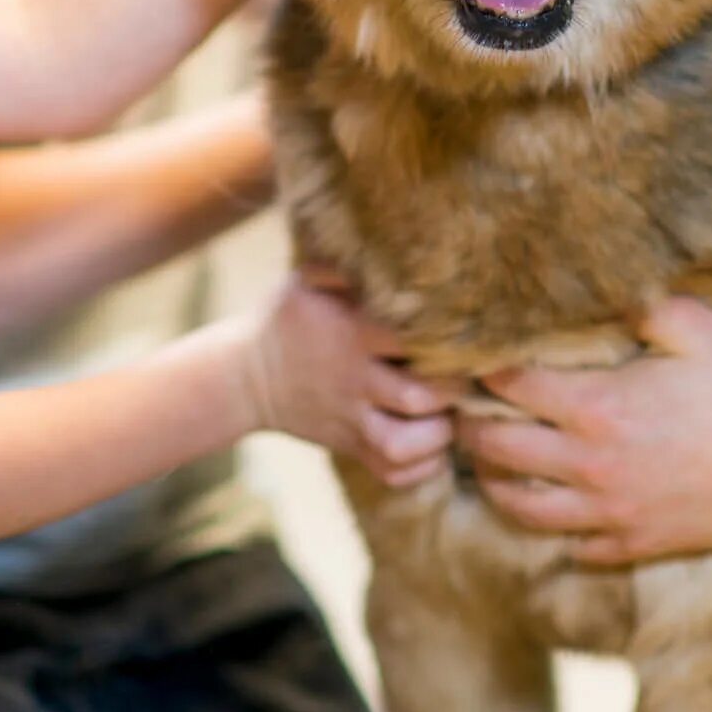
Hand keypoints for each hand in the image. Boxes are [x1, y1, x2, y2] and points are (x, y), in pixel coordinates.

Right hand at [236, 277, 459, 487]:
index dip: (447, 339)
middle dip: (453, 390)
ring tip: (449, 415)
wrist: (243, 377)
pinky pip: (392, 472)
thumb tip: (391, 240)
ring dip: (437, 435)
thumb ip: (346, 265)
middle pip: (417, 397)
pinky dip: (420, 467)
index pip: (411, 338)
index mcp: (350, 334)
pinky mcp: (349, 448)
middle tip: (467, 376)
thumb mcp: (307, 280)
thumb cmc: (287, 319)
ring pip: (402, 444)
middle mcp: (353, 380)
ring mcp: (350, 420)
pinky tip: (431, 445)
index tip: (466, 332)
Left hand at [459, 297, 711, 563]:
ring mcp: (611, 512)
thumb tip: (596, 287)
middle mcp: (592, 466)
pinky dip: (552, 528)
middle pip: (498, 450)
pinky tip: (552, 506)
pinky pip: (572, 546)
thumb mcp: (697, 326)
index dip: (481, 370)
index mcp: (599, 408)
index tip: (469, 359)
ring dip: (495, 483)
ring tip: (488, 463)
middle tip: (462, 410)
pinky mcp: (635, 544)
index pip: (509, 387)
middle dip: (470, 427)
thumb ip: (638, 305)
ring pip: (521, 508)